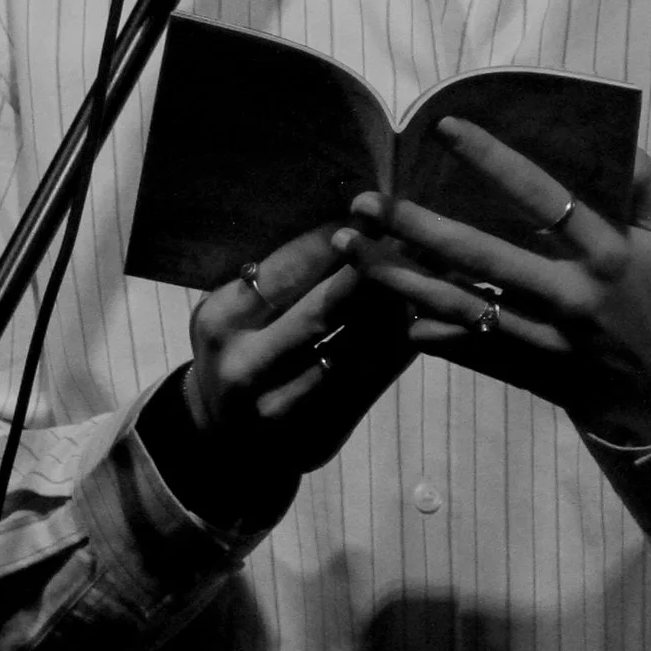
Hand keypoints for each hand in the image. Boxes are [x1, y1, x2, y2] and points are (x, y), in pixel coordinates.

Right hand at [179, 223, 413, 504]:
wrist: (222, 438)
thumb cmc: (237, 351)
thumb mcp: (235, 310)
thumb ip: (279, 275)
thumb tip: (349, 219)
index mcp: (220, 321)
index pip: (288, 270)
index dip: (335, 240)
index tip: (373, 213)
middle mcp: (246, 367)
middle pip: (325, 310)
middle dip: (375, 271)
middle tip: (415, 237)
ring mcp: (283, 409)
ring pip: (357, 350)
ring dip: (396, 309)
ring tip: (430, 274)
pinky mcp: (319, 436)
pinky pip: (371, 384)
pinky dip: (400, 348)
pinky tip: (422, 321)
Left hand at [334, 121, 650, 447]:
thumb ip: (643, 185)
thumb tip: (615, 133)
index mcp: (609, 255)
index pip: (545, 198)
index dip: (494, 161)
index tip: (444, 129)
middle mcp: (570, 298)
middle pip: (481, 257)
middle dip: (416, 227)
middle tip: (365, 203)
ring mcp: (547, 341)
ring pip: (462, 307)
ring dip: (402, 279)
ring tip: (353, 252)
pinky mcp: (534, 374)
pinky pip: (473, 352)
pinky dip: (432, 336)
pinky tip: (393, 315)